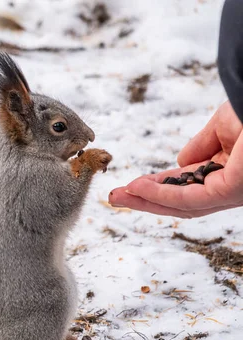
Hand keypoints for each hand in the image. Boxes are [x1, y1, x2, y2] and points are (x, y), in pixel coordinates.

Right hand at [108, 101, 242, 217]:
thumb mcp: (222, 124)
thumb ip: (200, 145)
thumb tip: (180, 161)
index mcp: (231, 171)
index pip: (188, 185)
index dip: (158, 186)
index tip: (133, 185)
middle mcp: (231, 186)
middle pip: (181, 202)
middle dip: (146, 201)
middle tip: (117, 198)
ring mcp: (232, 192)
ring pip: (182, 205)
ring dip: (147, 202)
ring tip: (119, 197)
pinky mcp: (231, 191)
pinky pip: (189, 198)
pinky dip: (161, 195)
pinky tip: (138, 189)